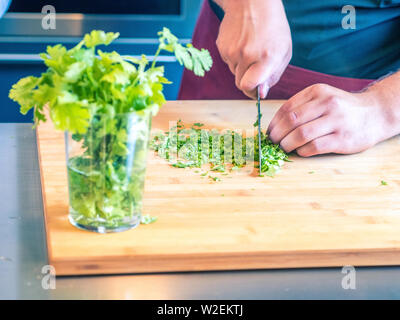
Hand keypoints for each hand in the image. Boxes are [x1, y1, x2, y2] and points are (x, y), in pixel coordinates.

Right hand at [215, 0, 291, 98]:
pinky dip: (235, 57)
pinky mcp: (221, 47)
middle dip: (248, 81)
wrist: (252, 2)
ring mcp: (231, 51)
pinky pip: (228, 61)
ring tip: (251, 49)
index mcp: (266, 57)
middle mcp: (246, 55)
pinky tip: (242, 43)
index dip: (252, 92)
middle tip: (256, 69)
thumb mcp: (283, 51)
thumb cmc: (272, 27)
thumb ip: (273, 75)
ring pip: (234, 72)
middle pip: (240, 84)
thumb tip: (261, 94)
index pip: (249, 86)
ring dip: (242, 67)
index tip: (256, 91)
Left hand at [267, 84, 393, 156]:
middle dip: (277, 135)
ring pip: (301, 134)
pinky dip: (302, 151)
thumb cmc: (342, 108)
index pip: (286, 108)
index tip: (269, 132)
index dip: (273, 123)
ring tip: (284, 148)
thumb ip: (302, 107)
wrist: (375, 114)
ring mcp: (336, 121)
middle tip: (273, 142)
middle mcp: (327, 104)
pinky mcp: (342, 139)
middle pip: (291, 121)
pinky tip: (301, 151)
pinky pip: (314, 147)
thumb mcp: (323, 98)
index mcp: (317, 92)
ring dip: (287, 144)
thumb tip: (275, 126)